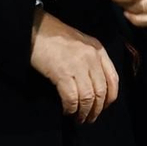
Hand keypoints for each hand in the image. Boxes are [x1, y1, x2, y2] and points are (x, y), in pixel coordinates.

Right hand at [29, 8, 118, 123]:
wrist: (33, 27)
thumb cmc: (53, 34)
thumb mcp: (79, 42)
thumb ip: (90, 59)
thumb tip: (92, 85)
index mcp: (98, 49)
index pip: (113, 79)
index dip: (109, 98)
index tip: (102, 107)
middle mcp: (91, 57)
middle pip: (101, 92)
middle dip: (96, 109)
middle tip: (89, 118)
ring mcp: (77, 65)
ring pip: (88, 97)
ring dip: (84, 112)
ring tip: (78, 118)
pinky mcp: (62, 73)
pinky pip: (71, 97)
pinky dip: (71, 108)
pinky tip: (67, 110)